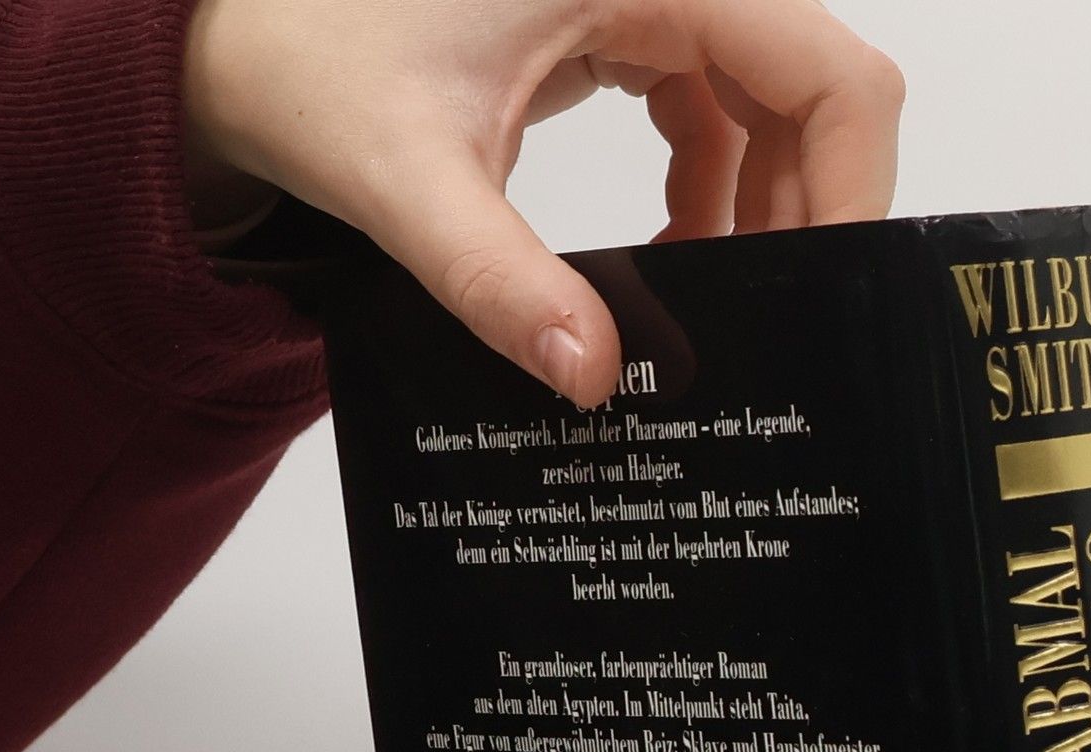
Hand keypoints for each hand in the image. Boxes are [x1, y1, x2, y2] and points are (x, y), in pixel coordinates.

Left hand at [182, 0, 904, 407]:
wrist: (236, 36)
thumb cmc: (302, 61)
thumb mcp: (402, 177)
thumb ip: (497, 280)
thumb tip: (588, 377)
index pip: (825, 67)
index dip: (853, 181)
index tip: (829, 284)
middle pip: (812, 83)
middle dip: (810, 205)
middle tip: (777, 313)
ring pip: (770, 97)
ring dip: (762, 202)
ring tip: (716, 296)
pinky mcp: (618, 24)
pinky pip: (711, 104)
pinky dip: (712, 184)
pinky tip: (676, 252)